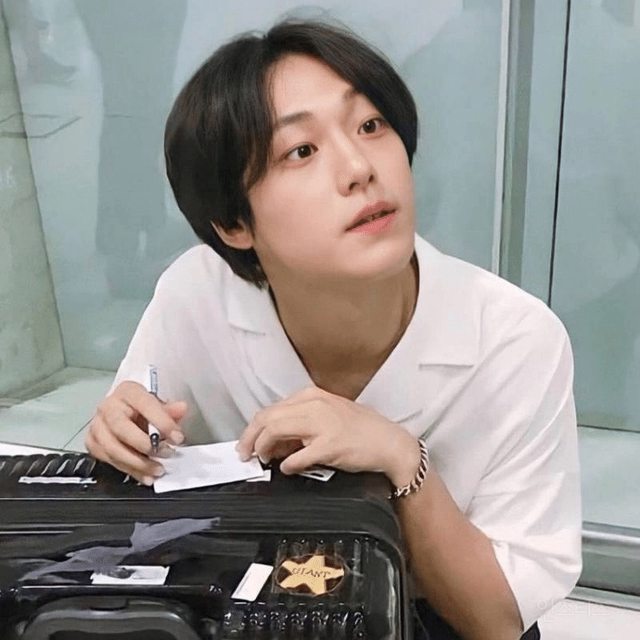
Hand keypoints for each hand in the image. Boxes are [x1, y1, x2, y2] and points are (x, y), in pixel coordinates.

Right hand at [85, 381, 187, 484]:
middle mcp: (108, 407)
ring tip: (158, 469)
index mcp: (128, 392)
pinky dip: (130, 471)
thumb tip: (181, 409)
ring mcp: (97, 425)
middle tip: (166, 453)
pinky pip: (109, 461)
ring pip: (113, 448)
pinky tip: (145, 475)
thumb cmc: (141, 407)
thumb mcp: (158, 404)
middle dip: (146, 445)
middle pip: (122, 428)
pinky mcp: (93, 443)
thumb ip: (170, 409)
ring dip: (138, 463)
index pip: (145, 404)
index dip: (162, 422)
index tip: (177, 437)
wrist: (123, 410)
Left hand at [236, 387, 418, 484]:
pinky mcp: (330, 445)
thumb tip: (274, 442)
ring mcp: (323, 424)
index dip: (253, 428)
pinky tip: (289, 469)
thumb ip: (301, 424)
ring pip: (276, 430)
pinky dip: (288, 465)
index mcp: (312, 396)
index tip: (248, 442)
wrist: (389, 442)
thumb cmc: (361, 431)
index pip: (271, 409)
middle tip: (247, 455)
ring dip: (264, 448)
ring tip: (265, 460)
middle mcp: (315, 405)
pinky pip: (297, 456)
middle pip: (267, 418)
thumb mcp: (328, 416)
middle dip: (250, 438)